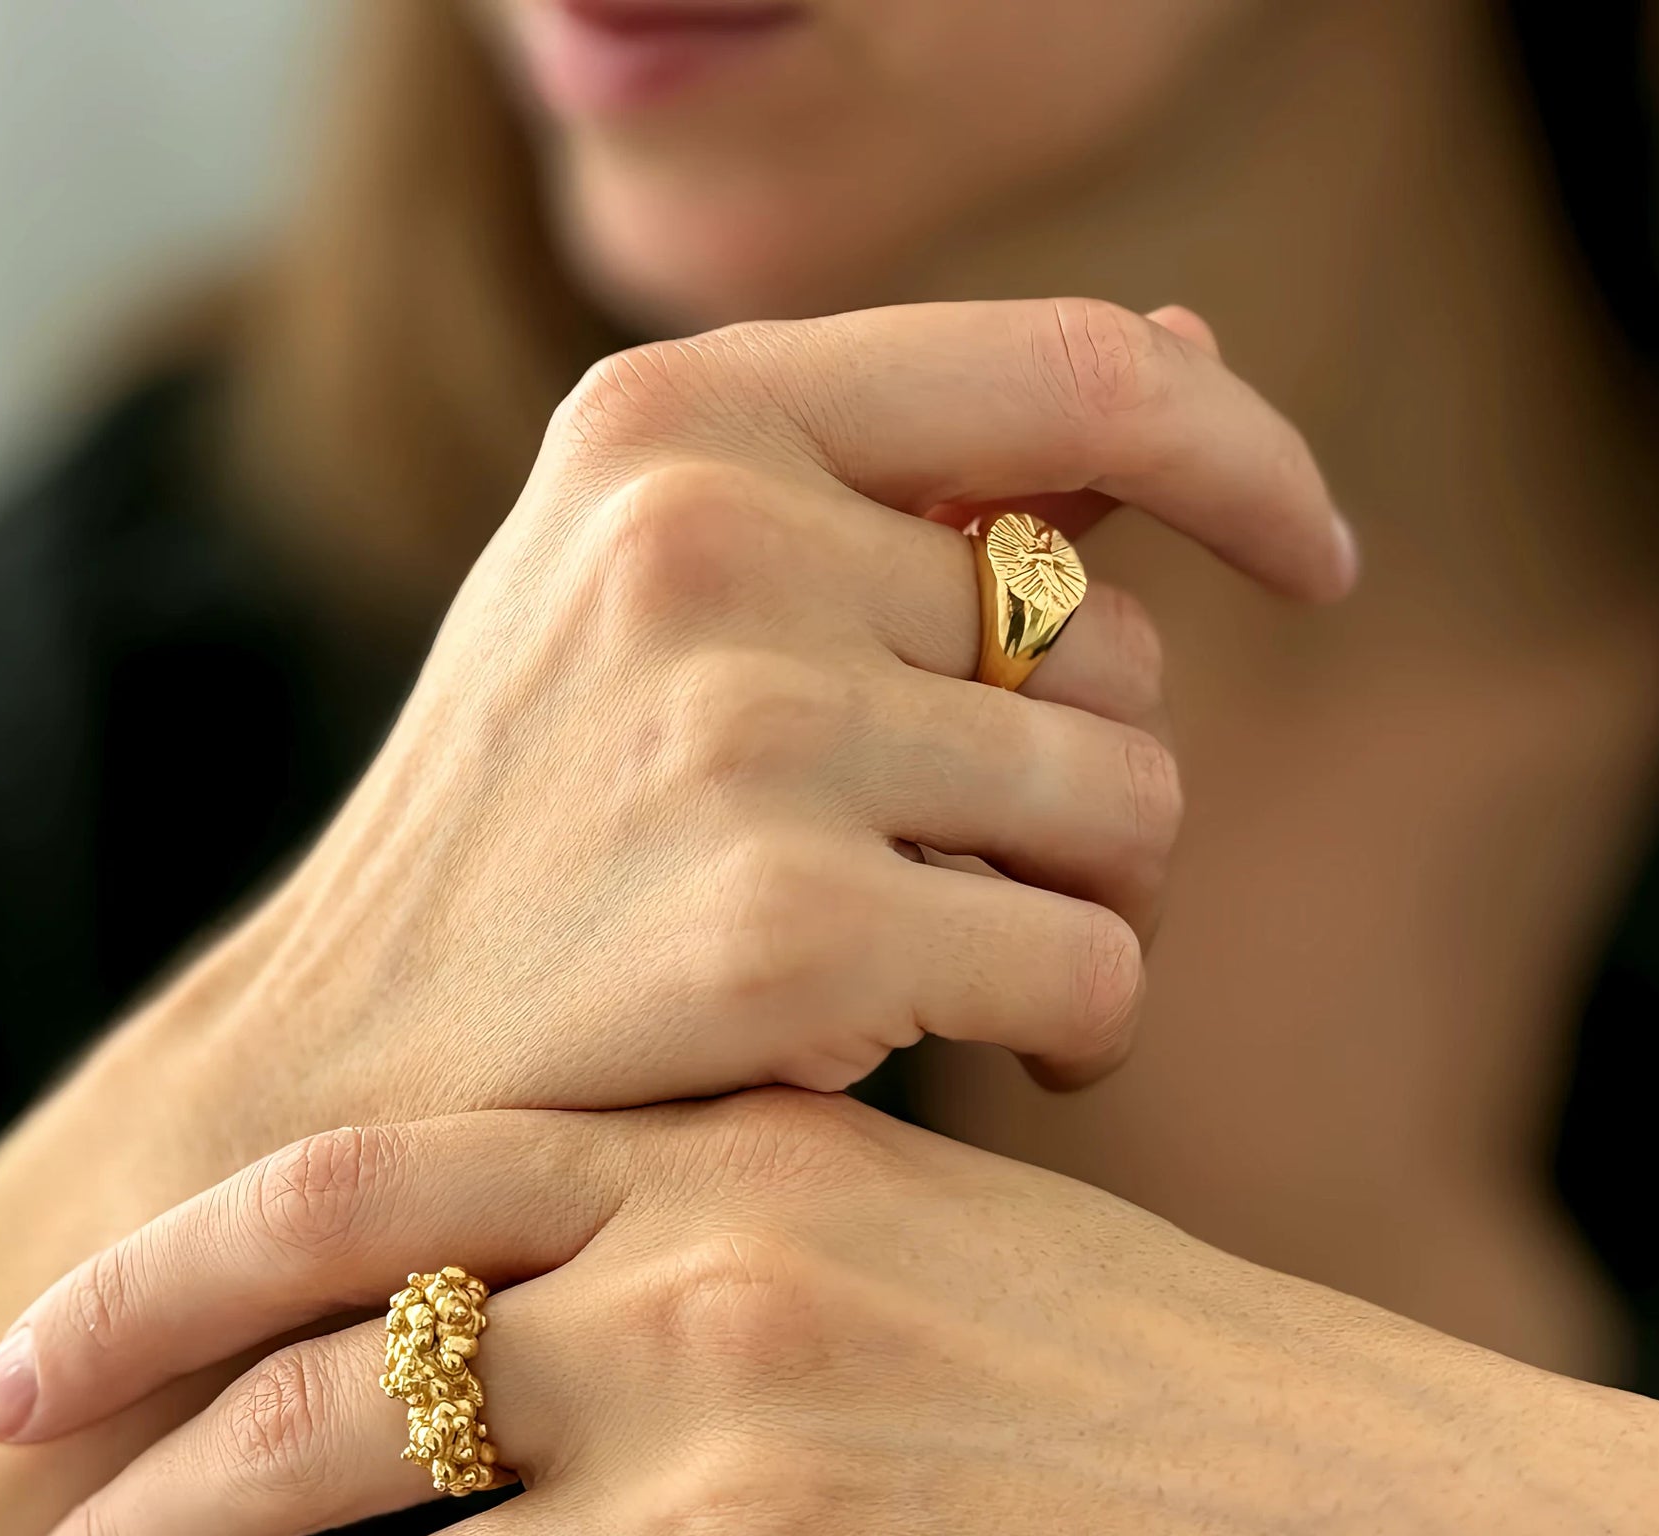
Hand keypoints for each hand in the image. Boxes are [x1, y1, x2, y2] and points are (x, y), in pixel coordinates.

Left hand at [0, 1092, 1658, 1535]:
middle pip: (309, 1411)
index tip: (34, 1366)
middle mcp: (705, 1317)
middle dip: (118, 1529)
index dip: (156, 1275)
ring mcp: (735, 1520)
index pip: (359, 1189)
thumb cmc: (1148, 1385)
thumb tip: (522, 1309)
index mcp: (730, 1171)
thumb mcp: (916, 1233)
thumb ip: (717, 1230)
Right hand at [199, 298, 1351, 1130]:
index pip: (1082, 372)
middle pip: (1116, 647)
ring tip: (953, 957)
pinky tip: (972, 1050)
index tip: (1317, 556)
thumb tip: (1187, 348)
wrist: (341, 1066)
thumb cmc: (541, 822)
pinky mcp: (784, 937)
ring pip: (1130, 811)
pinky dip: (1075, 1024)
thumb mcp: (664, 590)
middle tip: (984, 873)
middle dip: (1091, 777)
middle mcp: (703, 540)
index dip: (1248, 456)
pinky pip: (1092, 966)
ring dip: (1088, 905)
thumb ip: (904, 476)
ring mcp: (740, 736)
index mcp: (678, 417)